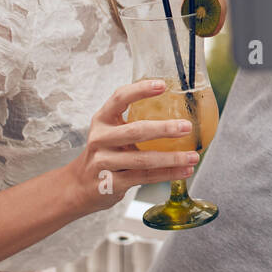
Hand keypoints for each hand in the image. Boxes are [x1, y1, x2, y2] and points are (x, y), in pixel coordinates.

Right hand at [67, 79, 199, 214]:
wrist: (78, 186)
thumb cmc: (104, 153)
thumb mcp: (111, 132)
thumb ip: (133, 121)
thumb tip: (177, 110)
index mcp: (102, 120)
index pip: (119, 98)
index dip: (140, 90)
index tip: (163, 85)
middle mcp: (100, 138)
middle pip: (135, 131)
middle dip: (164, 129)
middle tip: (187, 127)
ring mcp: (103, 162)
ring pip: (143, 160)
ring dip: (172, 158)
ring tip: (193, 156)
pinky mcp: (110, 184)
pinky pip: (144, 177)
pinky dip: (167, 174)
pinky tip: (184, 170)